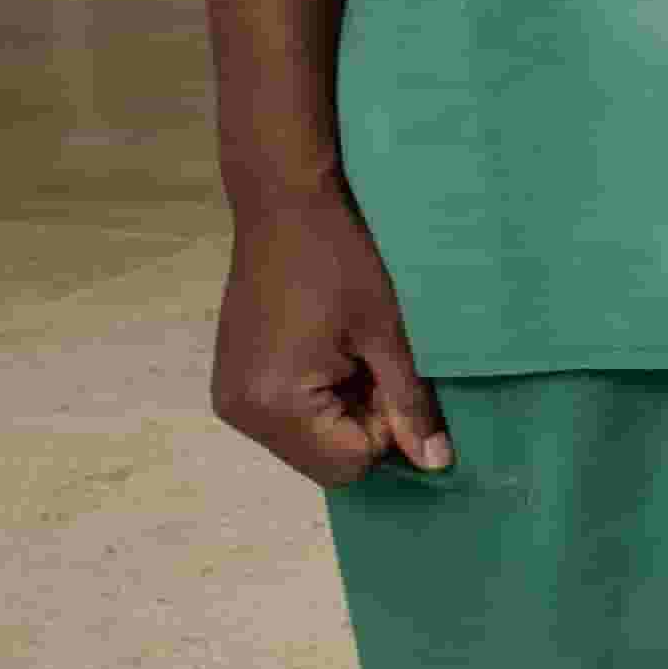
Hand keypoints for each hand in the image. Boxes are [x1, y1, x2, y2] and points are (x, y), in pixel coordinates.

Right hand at [209, 182, 444, 484]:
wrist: (283, 204)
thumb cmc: (340, 259)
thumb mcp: (387, 332)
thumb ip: (409, 403)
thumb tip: (435, 463)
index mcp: (273, 405)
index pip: (349, 464)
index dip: (387, 428)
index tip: (390, 373)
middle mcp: (241, 413)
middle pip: (326, 459)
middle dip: (363, 422)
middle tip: (373, 359)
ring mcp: (231, 398)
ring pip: (310, 440)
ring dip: (343, 408)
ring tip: (350, 350)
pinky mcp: (234, 380)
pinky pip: (289, 416)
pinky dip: (319, 396)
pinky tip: (329, 349)